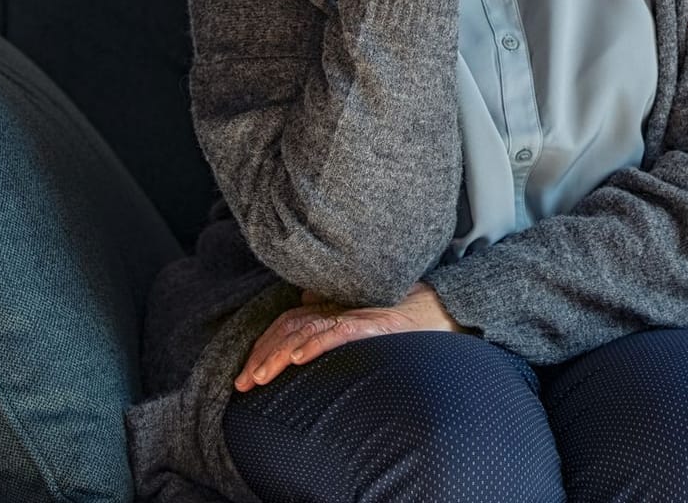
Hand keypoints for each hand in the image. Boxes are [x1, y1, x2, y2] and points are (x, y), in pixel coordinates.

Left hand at [234, 281, 459, 391]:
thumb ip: (335, 315)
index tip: (247, 373)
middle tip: (243, 383)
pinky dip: (316, 344)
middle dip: (262, 355)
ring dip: (279, 355)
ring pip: (307, 331)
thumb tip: (305, 304)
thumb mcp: (363, 317)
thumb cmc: (406, 318)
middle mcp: (340, 307)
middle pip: (289, 326)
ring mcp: (356, 314)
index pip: (288, 322)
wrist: (443, 310)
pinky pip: (339, 332)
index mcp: (334, 307)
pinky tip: (299, 359)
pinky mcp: (374, 324)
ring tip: (261, 377)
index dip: (264, 345)